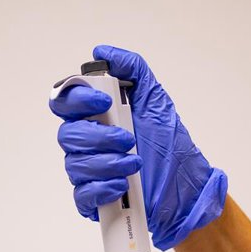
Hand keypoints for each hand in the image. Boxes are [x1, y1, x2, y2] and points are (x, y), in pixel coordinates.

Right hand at [49, 45, 227, 250]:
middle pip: (67, 134)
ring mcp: (88, 172)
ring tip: (135, 163)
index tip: (105, 103)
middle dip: (99, 136)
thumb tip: (103, 52)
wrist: (185, 187)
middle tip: (128, 139)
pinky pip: (82, 195)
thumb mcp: (156, 101)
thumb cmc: (169, 146)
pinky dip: (102, 188)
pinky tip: (122, 185)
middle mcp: (87, 143)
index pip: (65, 101)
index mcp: (95, 117)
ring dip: (107, 163)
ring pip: (75, 165)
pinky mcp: (93, 199)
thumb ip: (133, 70)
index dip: (78, 100)